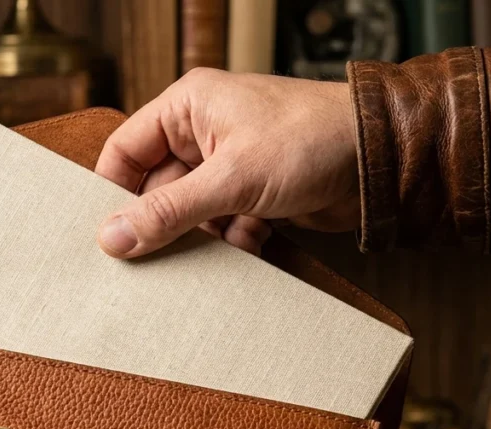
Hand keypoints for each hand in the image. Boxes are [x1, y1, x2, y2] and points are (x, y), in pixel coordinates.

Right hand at [95, 69, 359, 256]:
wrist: (384, 158)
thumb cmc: (311, 140)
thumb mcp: (231, 179)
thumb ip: (168, 211)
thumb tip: (111, 238)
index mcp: (187, 107)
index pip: (124, 152)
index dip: (112, 194)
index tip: (105, 237)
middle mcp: (203, 132)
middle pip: (156, 189)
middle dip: (165, 224)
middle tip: (158, 259)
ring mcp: (229, 163)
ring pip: (190, 213)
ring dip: (204, 236)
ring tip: (223, 240)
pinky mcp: (253, 191)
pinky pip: (221, 224)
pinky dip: (234, 240)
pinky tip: (254, 238)